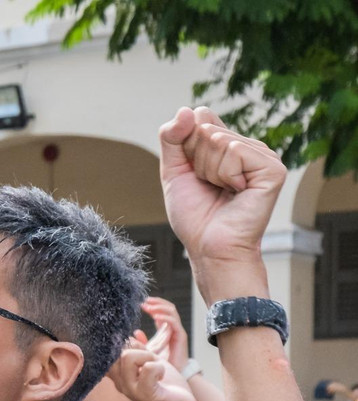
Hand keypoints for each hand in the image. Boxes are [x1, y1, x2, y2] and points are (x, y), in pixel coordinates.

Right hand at [107, 347, 198, 400]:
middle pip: (118, 352)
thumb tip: (128, 337)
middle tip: (152, 363)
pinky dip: (159, 367)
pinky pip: (148, 368)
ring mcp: (131, 390)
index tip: (139, 353)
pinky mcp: (146, 394)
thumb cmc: (167, 385)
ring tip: (158, 369)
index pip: (107, 354)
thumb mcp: (150, 362)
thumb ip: (137, 350)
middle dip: (140, 350)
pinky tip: (162, 377)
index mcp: (119, 376)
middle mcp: (120, 384)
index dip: (122, 347)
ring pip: (128, 357)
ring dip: (149, 357)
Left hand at [140, 298, 189, 369]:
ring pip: (172, 312)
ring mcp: (177, 331)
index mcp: (165, 329)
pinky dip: (165, 317)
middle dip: (157, 302)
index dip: (153, 305)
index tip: (141, 303)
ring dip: (160, 307)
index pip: (162, 311)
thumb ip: (142, 341)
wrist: (171, 377)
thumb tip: (135, 331)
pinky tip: (155, 316)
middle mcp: (172, 328)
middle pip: (168, 308)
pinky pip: (174, 323)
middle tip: (144, 301)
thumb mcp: (147, 351)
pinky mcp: (180, 336)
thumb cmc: (159, 365)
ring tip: (149, 307)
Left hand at [158, 107, 283, 301]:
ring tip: (222, 191)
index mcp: (229, 144)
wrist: (208, 246)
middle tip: (208, 187)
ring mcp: (264, 156)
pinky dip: (225, 175)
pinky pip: (234, 152)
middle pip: (206, 128)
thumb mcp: (174, 171)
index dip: (186, 146)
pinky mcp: (273, 168)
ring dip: (209, 171)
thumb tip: (188, 109)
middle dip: (196, 161)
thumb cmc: (194, 215)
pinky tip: (236, 192)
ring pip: (219, 140)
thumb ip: (172, 138)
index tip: (194, 174)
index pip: (199, 118)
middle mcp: (249, 146)